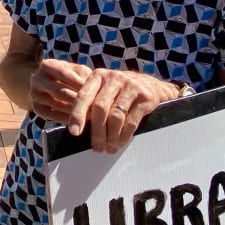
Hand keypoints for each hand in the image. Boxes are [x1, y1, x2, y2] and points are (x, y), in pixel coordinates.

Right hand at [29, 59, 90, 123]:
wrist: (50, 84)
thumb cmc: (70, 76)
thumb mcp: (77, 70)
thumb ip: (85, 76)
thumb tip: (95, 90)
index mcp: (47, 65)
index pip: (65, 75)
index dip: (82, 84)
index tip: (98, 93)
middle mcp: (36, 79)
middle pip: (61, 92)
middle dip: (80, 101)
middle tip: (96, 109)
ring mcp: (34, 94)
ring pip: (58, 105)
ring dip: (75, 112)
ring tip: (92, 116)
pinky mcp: (36, 108)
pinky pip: (53, 116)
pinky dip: (67, 119)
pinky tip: (80, 121)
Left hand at [65, 68, 179, 153]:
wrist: (150, 85)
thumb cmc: (119, 91)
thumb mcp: (104, 90)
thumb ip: (90, 103)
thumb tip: (76, 129)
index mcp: (98, 76)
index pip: (84, 96)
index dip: (77, 115)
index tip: (74, 132)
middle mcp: (114, 78)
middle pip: (100, 108)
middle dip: (97, 131)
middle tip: (96, 147)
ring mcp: (131, 86)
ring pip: (116, 116)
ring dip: (111, 137)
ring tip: (109, 148)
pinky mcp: (145, 97)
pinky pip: (132, 121)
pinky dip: (124, 135)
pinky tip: (120, 143)